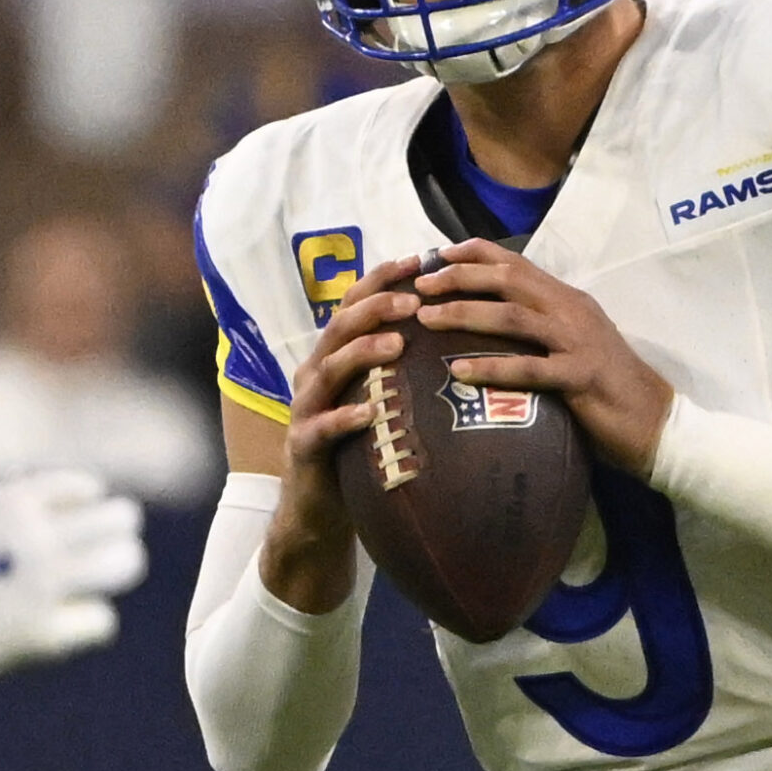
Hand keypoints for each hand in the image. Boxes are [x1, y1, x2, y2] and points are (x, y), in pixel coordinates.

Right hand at [0, 469, 147, 691]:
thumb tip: (3, 497)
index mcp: (10, 503)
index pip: (81, 488)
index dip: (87, 498)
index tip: (85, 508)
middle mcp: (37, 539)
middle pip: (115, 521)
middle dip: (118, 528)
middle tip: (117, 538)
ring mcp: (43, 587)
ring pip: (121, 565)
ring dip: (120, 564)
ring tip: (116, 569)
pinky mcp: (39, 636)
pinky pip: (98, 621)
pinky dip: (93, 618)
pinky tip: (80, 619)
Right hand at [263, 255, 431, 612]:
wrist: (319, 510)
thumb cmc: (361, 449)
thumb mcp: (384, 401)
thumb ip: (407, 370)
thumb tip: (468, 338)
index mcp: (336, 356)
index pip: (357, 304)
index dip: (383, 279)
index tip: (419, 259)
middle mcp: (316, 373)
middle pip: (340, 325)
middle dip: (376, 306)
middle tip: (414, 299)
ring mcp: (307, 407)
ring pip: (329, 369)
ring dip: (362, 352)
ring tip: (396, 344)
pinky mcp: (303, 446)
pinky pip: (322, 428)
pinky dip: (344, 418)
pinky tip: (370, 414)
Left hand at [422, 241, 674, 475]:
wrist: (656, 421)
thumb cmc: (606, 385)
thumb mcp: (573, 342)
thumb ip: (539, 324)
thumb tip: (488, 317)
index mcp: (567, 299)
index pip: (516, 262)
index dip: (474, 253)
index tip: (436, 254)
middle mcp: (571, 311)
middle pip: (508, 281)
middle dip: (459, 278)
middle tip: (420, 285)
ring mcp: (577, 342)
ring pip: (513, 317)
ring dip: (465, 314)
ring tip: (427, 319)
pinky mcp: (581, 377)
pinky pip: (530, 369)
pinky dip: (492, 367)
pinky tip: (459, 371)